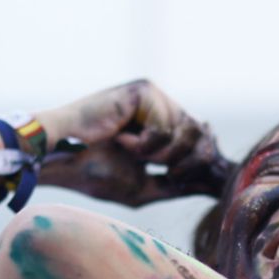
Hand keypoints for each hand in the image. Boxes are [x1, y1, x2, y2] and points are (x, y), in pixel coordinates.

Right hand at [33, 80, 229, 205]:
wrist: (63, 163)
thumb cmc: (96, 174)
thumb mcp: (147, 185)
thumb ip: (181, 184)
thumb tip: (215, 187)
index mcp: (161, 125)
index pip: (201, 138)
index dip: (205, 159)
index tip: (188, 176)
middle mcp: (161, 106)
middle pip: (202, 134)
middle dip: (189, 163)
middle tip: (165, 172)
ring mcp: (153, 97)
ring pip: (188, 131)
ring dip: (164, 154)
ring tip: (134, 153)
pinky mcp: (143, 91)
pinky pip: (164, 128)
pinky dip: (143, 145)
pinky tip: (120, 140)